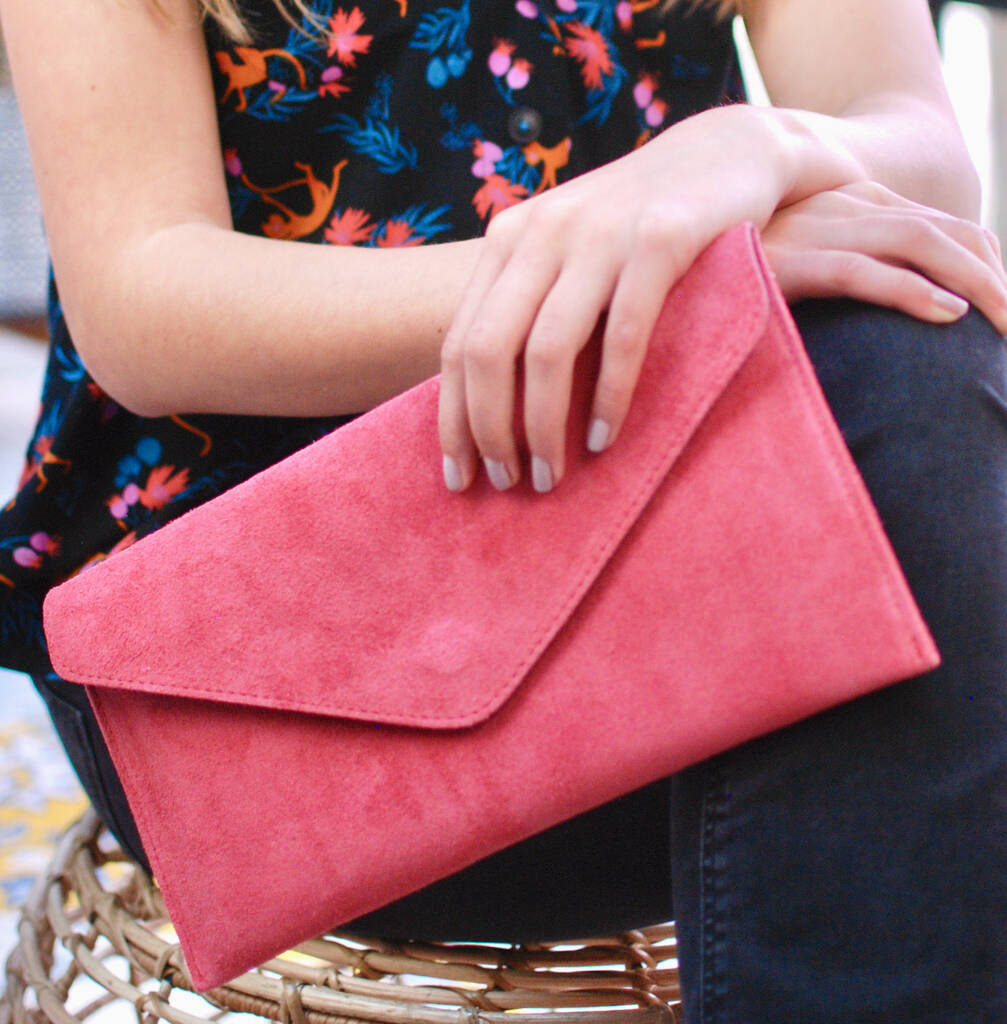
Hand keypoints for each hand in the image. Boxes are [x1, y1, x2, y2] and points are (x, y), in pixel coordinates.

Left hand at [438, 105, 785, 495]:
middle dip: (489, 430)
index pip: (458, 341)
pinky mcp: (661, 238)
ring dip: (542, 426)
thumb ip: (531, 305)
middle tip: (508, 485)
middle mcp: (543, 232)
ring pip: (547, 349)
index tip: (458, 478)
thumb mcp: (570, 254)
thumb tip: (490, 402)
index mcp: (510, 240)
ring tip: (549, 476)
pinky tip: (603, 439)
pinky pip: (622, 335)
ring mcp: (600, 232)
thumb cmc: (640, 225)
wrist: (728, 153)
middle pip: (487, 349)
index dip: (452, 417)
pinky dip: (609, 396)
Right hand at [761, 181, 1006, 329]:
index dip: (985, 267)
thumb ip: (862, 273)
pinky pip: (861, 271)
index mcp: (851, 204)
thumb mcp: (811, 274)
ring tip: (1001, 323)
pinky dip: (910, 291)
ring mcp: (811, 228)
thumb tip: (922, 308)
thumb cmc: (748, 289)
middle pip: (943, 231)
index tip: (1001, 312)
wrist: (675, 277)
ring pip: (916, 241)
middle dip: (990, 277)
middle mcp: (838, 205)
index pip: (944, 228)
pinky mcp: (786, 262)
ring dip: (972, 281)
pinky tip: (946, 314)